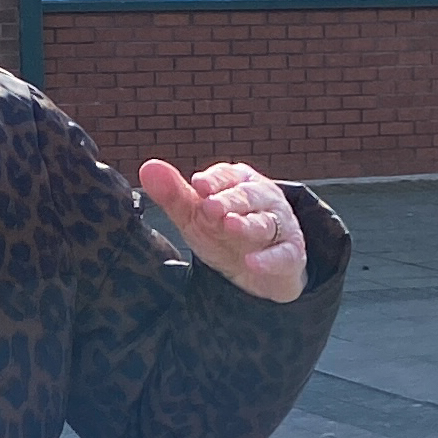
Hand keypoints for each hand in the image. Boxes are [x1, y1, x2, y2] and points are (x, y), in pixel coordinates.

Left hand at [139, 157, 307, 302]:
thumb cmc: (223, 232)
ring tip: (229, 225)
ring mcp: (279, 227)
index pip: (228, 176)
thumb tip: (147, 167)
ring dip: (248, 224)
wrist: (256, 270)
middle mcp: (263, 200)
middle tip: (209, 206)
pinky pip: (283, 255)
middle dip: (229, 200)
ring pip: (264, 223)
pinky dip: (269, 260)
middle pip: (247, 197)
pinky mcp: (290, 255)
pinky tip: (252, 263)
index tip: (197, 185)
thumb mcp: (195, 216)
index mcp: (239, 183)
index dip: (214, 181)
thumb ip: (174, 195)